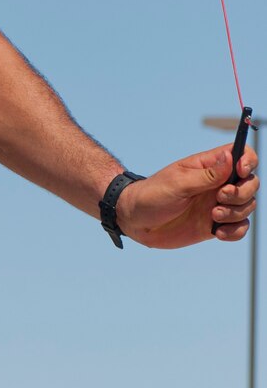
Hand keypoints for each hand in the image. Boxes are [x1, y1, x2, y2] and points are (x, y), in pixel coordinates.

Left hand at [116, 145, 258, 249]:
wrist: (136, 221)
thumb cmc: (152, 195)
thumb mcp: (177, 183)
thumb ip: (207, 175)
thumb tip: (231, 157)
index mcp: (210, 166)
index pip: (242, 155)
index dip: (248, 162)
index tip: (240, 172)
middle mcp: (218, 184)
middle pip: (251, 183)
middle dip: (242, 193)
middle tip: (219, 199)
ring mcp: (218, 204)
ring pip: (247, 206)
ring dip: (236, 213)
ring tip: (212, 216)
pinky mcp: (214, 224)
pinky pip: (239, 228)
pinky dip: (235, 231)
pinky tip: (217, 233)